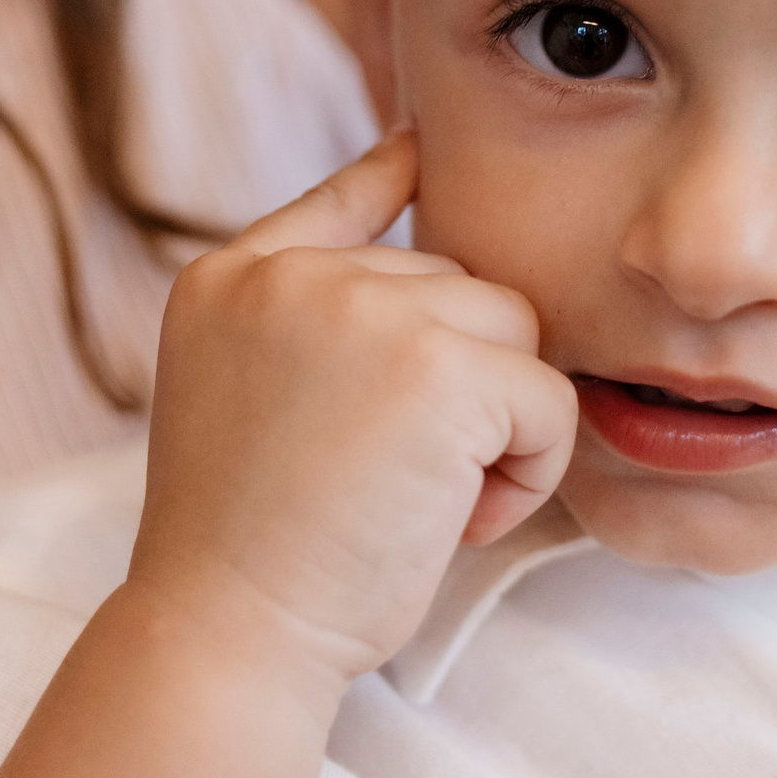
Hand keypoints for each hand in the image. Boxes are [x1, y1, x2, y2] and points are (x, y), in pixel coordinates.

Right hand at [133, 130, 577, 690]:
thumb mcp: (247, 400)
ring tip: (427, 503)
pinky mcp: (439, 367)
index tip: (419, 147)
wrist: (229, 630)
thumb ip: (311, 328)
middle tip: (395, 487)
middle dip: (458, 383)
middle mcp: (292, 275)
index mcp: (229, 280)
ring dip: (500, 424)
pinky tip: (459, 522)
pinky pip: (547, 398)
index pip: (339, 198)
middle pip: (455, 283)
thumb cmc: (248, 552)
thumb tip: (428, 273)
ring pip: (512, 330)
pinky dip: (530, 472)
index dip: (391, 175)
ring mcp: (363, 310)